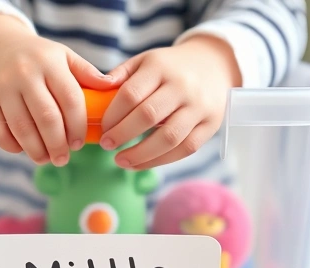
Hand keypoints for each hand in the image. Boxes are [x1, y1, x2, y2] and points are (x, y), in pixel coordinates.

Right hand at [0, 15, 116, 166]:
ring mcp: (0, 85)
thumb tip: (113, 87)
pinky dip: (12, 146)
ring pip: (22, 129)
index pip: (70, 100)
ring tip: (45, 159)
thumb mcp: (63, 56)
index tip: (79, 144)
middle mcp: (24, 72)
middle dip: (58, 145)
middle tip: (63, 159)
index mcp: (50, 62)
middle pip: (47, 119)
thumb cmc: (36, 57)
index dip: (77, 127)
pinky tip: (23, 150)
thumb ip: (87, 73)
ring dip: (37, 151)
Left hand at [100, 35, 241, 169]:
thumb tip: (96, 92)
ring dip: (140, 154)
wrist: (214, 65)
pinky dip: (159, 161)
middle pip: (148, 116)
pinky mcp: (210, 125)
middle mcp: (182, 86)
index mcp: (160, 67)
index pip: (131, 94)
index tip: (102, 129)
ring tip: (120, 161)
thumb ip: (121, 74)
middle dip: (122, 134)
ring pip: (168, 138)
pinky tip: (140, 164)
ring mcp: (199, 107)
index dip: (112, 115)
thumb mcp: (145, 61)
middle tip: (106, 145)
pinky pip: (185, 149)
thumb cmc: (169, 68)